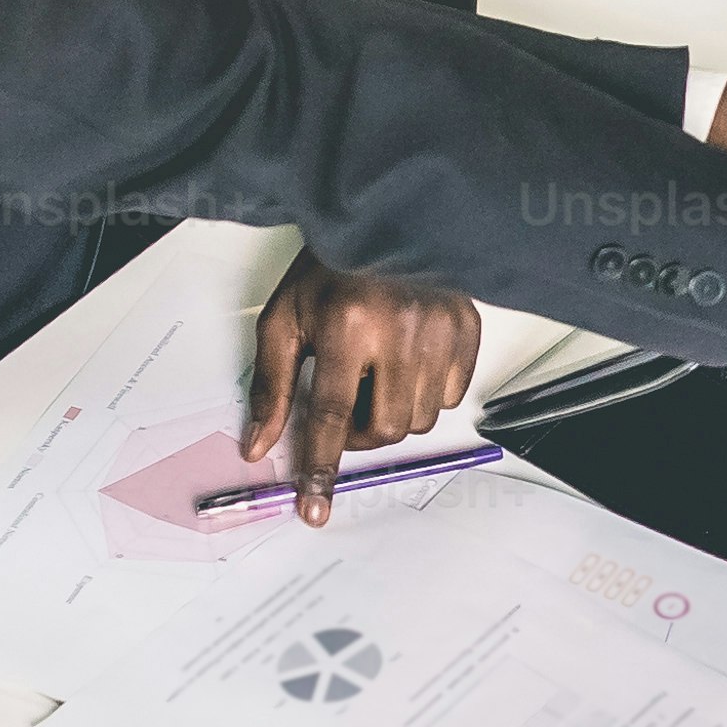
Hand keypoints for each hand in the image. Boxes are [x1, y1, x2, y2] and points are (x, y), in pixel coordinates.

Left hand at [238, 253, 479, 523]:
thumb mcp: (284, 318)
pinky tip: (407, 363)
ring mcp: (440, 332)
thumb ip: (272, 386)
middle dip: (358, 433)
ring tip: (375, 376)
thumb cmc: (330, 268)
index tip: (314, 509)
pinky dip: (425, 394)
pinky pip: (450, 397)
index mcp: (346, 325)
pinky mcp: (468, 331)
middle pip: (382, 427)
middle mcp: (399, 331)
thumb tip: (258, 446)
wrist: (386, 217)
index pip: (328, 416)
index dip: (319, 467)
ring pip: (418, 420)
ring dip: (391, 414)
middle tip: (343, 407)